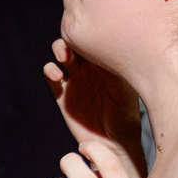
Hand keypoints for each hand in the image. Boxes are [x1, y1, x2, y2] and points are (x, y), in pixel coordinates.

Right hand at [45, 38, 144, 164]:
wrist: (113, 145)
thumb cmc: (126, 118)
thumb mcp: (126, 90)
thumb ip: (118, 68)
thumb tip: (118, 46)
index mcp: (106, 63)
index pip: (95, 40)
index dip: (89, 32)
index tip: (88, 32)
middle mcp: (90, 69)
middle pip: (76, 43)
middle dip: (71, 38)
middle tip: (71, 45)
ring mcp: (75, 81)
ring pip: (61, 56)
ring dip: (59, 51)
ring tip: (62, 59)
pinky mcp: (62, 95)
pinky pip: (52, 78)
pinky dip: (50, 71)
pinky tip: (56, 75)